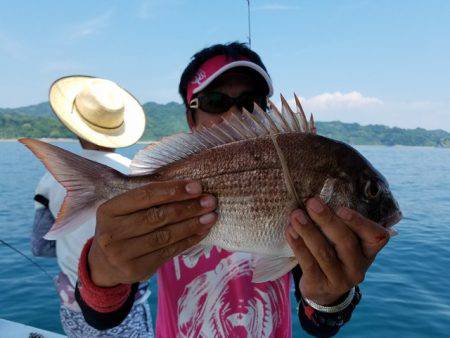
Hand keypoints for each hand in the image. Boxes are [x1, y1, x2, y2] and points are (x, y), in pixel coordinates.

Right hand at [88, 180, 216, 286]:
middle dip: (188, 207)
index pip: (145, 195)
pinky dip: (189, 240)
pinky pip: (169, 252)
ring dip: (192, 224)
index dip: (173, 190)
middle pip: (157, 216)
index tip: (196, 186)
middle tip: (210, 201)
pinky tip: (202, 231)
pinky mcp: (136, 269)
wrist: (104, 264)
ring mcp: (122, 254)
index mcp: (109, 210)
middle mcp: (112, 232)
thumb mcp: (124, 211)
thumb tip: (189, 188)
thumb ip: (148, 200)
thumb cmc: (122, 228)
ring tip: (211, 216)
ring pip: (166, 236)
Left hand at [285, 196, 389, 305]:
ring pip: (324, 252)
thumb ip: (341, 223)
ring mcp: (339, 279)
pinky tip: (290, 231)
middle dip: (327, 220)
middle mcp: (358, 267)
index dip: (359, 222)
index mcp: (368, 252)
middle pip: (345, 242)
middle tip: (312, 203)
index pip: (376, 237)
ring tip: (296, 215)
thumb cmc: (334, 254)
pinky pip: (308, 263)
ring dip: (308, 231)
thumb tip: (318, 197)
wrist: (323, 289)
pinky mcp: (319, 285)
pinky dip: (298, 245)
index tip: (341, 208)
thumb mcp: (344, 242)